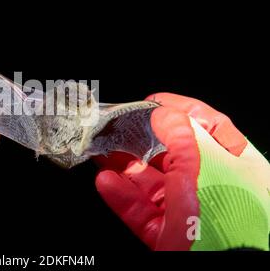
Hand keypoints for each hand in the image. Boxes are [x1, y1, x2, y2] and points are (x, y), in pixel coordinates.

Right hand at [94, 93, 269, 250]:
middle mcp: (213, 186)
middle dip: (143, 140)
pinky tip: (106, 182)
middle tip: (119, 127)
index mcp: (234, 165)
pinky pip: (142, 210)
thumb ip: (183, 136)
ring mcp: (189, 211)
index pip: (208, 126)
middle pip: (173, 154)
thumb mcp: (207, 167)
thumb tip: (164, 114)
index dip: (180, 110)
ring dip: (125, 167)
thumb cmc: (228, 220)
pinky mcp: (169, 233)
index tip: (153, 103)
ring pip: (152, 182)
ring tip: (103, 152)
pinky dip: (122, 196)